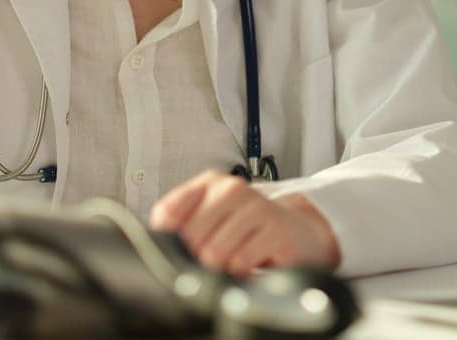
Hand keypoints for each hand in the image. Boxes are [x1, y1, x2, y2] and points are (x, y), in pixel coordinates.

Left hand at [150, 171, 340, 277]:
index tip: (181, 249)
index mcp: (210, 183)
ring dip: (220, 269)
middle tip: (211, 262)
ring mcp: (256, 207)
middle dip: (196, 259)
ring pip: (214, 252)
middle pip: (190, 237)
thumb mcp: (213, 220)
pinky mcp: (276, 230)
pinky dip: (240, 274)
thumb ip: (182, 225)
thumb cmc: (247, 230)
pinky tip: (250, 266)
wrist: (298, 232)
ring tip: (233, 263)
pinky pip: (240, 263)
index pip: (168, 212)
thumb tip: (158, 246)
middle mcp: (232, 189)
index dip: (169, 241)